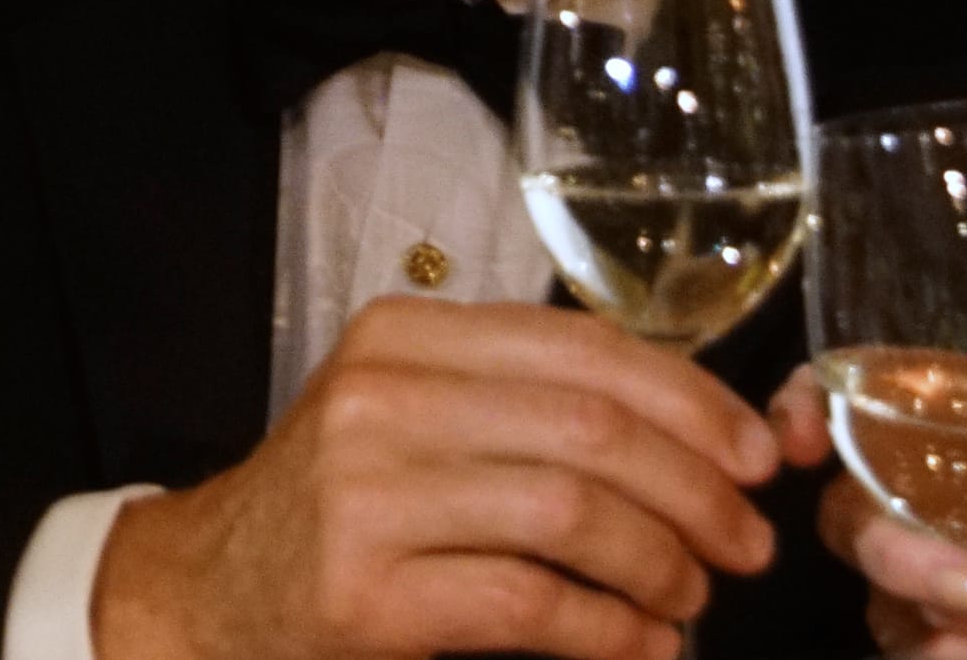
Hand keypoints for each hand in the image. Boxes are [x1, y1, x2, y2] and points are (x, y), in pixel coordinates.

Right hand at [93, 298, 781, 659]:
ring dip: (662, 565)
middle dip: (698, 491)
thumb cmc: (343, 507)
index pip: (580, 346)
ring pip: (569, 513)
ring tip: (691, 600)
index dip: (691, 401)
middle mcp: (378, 399)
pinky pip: (529, 604)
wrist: (209, 589)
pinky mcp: (365, 593)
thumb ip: (526, 407)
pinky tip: (642, 644)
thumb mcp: (412, 417)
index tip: (758, 456)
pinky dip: (611, 632)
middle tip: (747, 545)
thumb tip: (708, 440)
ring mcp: (364, 494)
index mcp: (401, 337)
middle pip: (589, 428)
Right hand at [775, 331, 966, 657]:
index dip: (802, 407)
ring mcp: (923, 589)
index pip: (842, 401)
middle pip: (851, 521)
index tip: (803, 437)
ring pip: (895, 607)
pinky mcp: (942, 649)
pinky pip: (929, 659)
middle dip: (908, 561)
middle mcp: (916, 507)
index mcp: (949, 436)